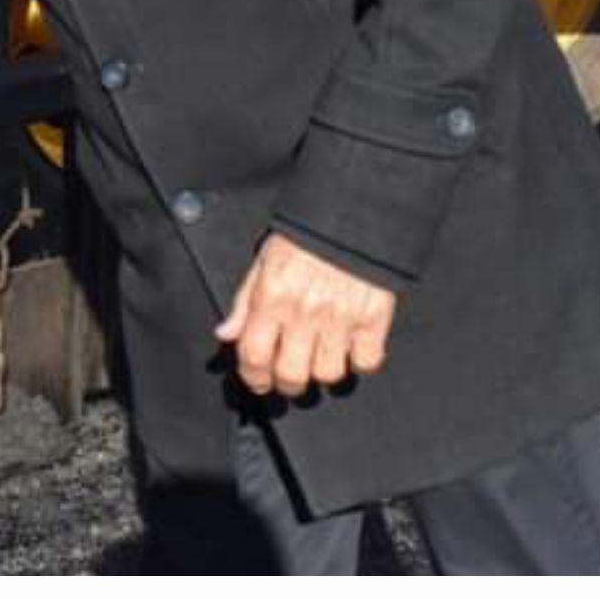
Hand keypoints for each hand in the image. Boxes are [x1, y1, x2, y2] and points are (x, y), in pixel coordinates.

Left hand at [214, 230, 396, 397]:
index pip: (254, 354)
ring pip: (328, 374)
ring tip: (318, 355)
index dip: (252, 376)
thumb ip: (244, 301)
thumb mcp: (263, 261)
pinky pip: (365, 362)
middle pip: (291, 376)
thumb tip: (226, 333)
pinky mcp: (372, 319)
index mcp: (272, 295)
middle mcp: (304, 310)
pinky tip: (349, 345)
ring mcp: (340, 318)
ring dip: (321, 371)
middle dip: (286, 384)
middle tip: (288, 375)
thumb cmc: (305, 236)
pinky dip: (358, 360)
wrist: (349, 214)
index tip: (256, 378)